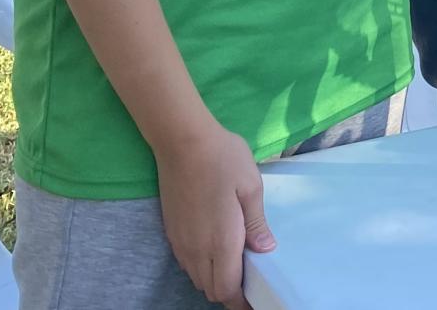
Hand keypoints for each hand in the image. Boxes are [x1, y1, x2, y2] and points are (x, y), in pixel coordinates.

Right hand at [153, 118, 273, 307]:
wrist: (182, 142)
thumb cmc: (224, 159)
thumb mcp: (251, 187)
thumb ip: (257, 224)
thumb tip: (265, 250)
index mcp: (222, 241)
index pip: (227, 289)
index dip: (241, 302)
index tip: (256, 300)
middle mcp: (197, 249)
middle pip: (211, 289)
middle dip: (230, 293)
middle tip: (251, 282)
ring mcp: (181, 243)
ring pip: (197, 278)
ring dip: (215, 280)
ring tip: (237, 266)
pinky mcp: (171, 233)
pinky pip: (187, 264)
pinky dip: (203, 268)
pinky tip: (217, 249)